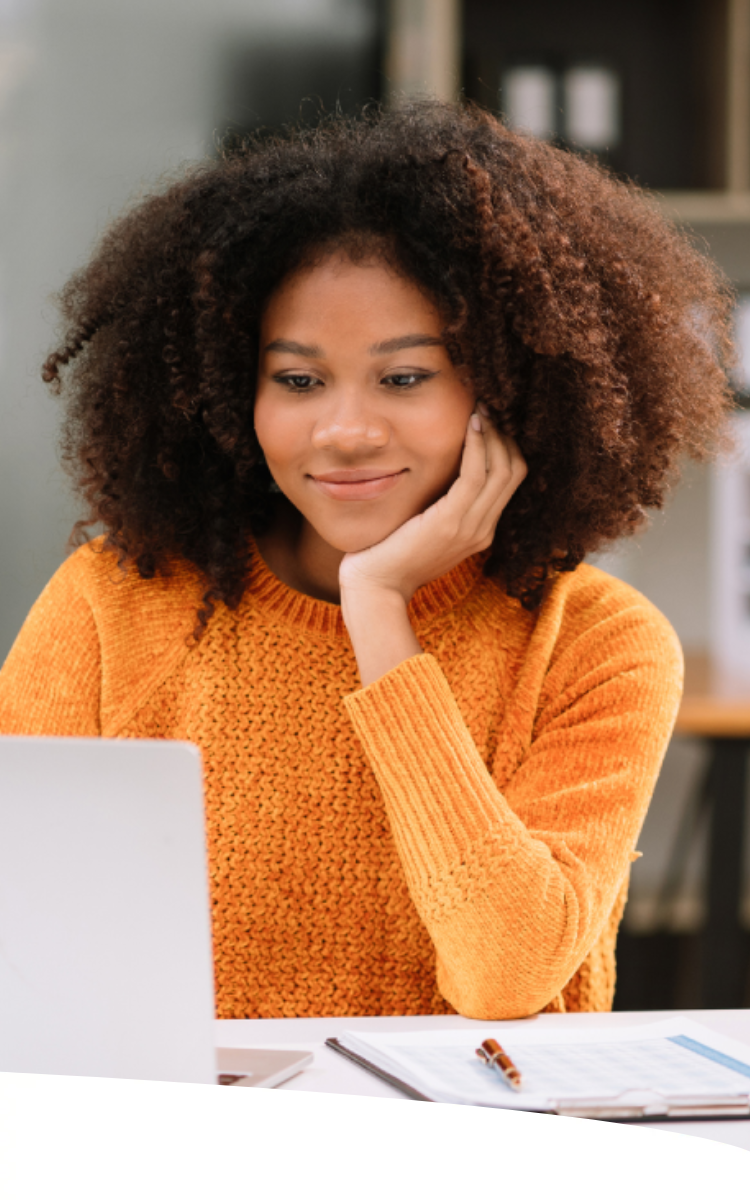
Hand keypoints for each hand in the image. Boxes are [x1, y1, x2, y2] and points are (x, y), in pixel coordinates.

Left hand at [339, 407, 526, 604]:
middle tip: (486, 407)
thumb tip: (440, 472)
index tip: (488, 421)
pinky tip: (469, 427)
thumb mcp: (425, 527)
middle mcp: (483, 530)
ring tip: (479, 410)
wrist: (376, 588)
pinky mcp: (450, 523)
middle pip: (514, 471)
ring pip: (502, 470)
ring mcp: (470, 528)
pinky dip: (477, 447)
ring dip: (493, 434)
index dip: (505, 446)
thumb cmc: (391, 555)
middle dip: (504, 434)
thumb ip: (441, 505)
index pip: (510, 480)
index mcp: (480, 530)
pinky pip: (475, 476)